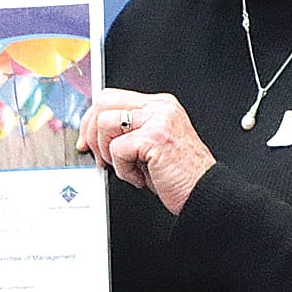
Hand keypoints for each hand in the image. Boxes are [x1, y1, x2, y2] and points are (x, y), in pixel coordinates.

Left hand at [77, 88, 214, 215]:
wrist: (204, 194)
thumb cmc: (180, 176)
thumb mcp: (151, 145)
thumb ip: (129, 131)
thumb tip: (93, 134)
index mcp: (158, 105)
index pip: (111, 97)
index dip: (91, 119)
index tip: (87, 140)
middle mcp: (160, 107)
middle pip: (104, 102)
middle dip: (92, 133)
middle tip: (101, 157)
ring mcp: (159, 119)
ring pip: (105, 122)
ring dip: (108, 152)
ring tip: (128, 168)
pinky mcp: (156, 137)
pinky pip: (118, 148)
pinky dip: (123, 170)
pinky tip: (140, 177)